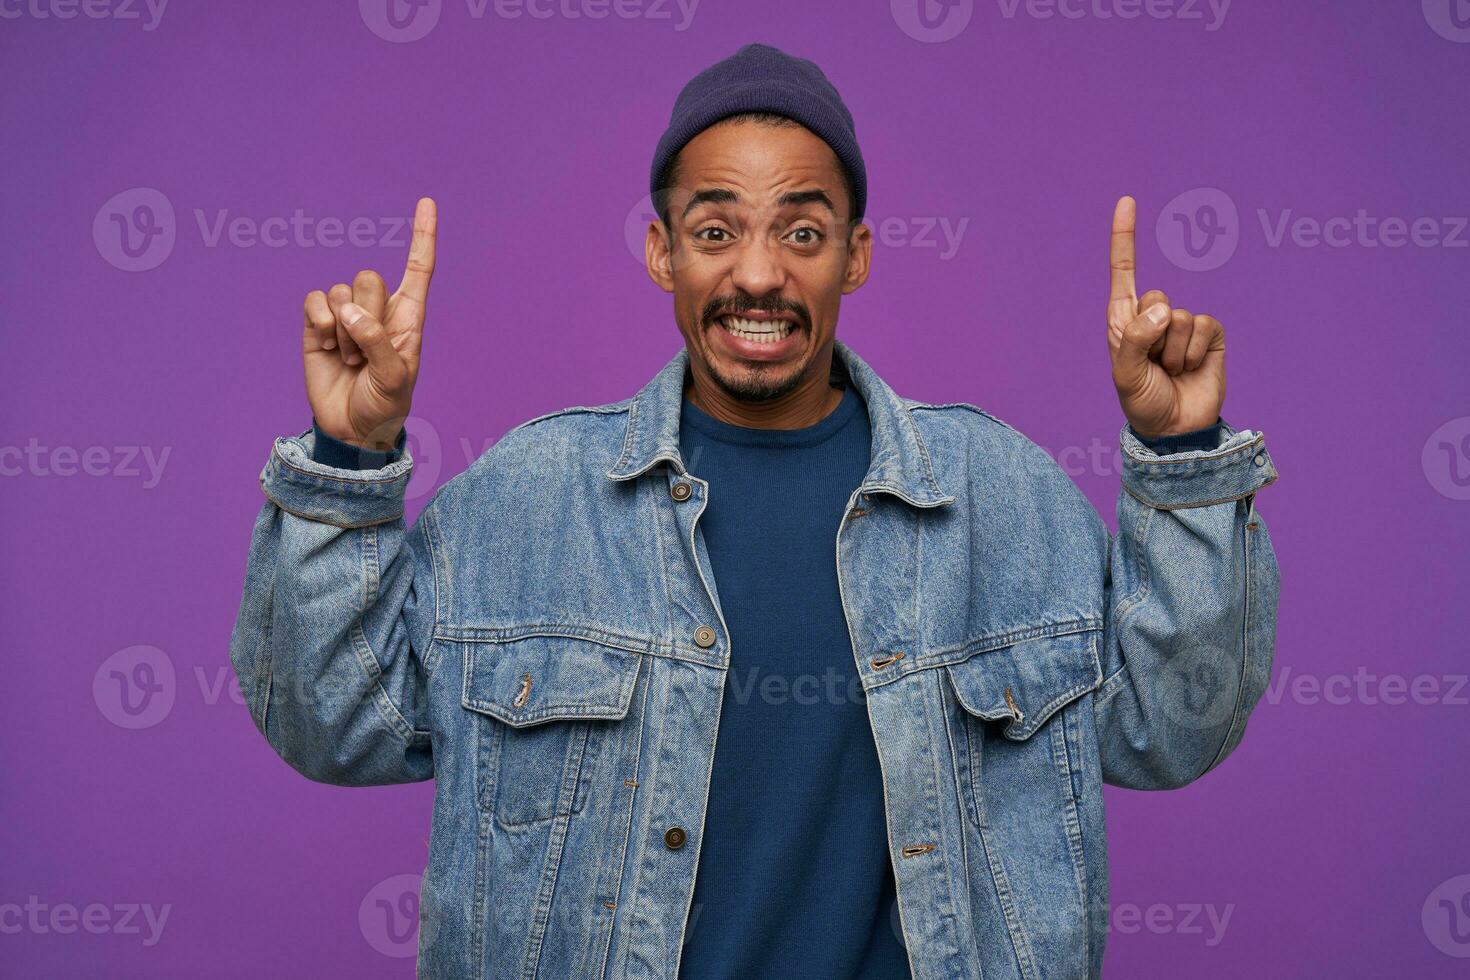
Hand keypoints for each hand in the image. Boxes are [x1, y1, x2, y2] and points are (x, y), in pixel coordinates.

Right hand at [302, 197, 436, 449]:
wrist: (350, 429)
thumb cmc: (384, 405)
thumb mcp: (394, 380)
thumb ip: (378, 343)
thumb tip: (350, 313)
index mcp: (408, 318)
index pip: (418, 269)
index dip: (422, 236)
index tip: (427, 202)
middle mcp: (378, 310)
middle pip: (369, 278)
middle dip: (365, 315)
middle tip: (365, 354)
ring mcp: (346, 316)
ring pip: (340, 291)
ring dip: (342, 330)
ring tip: (350, 360)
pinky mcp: (316, 324)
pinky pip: (314, 301)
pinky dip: (318, 323)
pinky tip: (325, 347)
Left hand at [1107, 196, 1225, 438]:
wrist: (1176, 430)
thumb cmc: (1143, 402)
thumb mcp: (1125, 374)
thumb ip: (1134, 339)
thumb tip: (1164, 309)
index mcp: (1123, 320)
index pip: (1123, 271)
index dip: (1124, 237)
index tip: (1126, 200)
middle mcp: (1152, 316)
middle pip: (1155, 297)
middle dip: (1152, 335)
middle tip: (1153, 364)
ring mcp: (1182, 324)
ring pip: (1179, 316)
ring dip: (1172, 352)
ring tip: (1170, 372)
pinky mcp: (1209, 334)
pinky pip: (1202, 326)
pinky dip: (1192, 353)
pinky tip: (1189, 370)